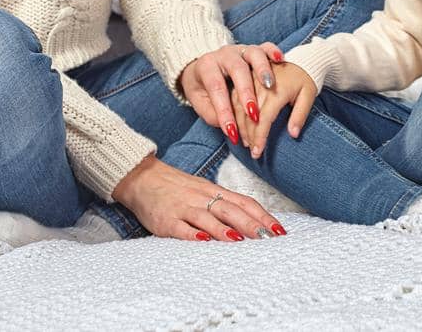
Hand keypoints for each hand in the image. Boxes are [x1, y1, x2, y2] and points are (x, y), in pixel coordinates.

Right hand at [112, 156, 286, 241]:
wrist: (142, 178)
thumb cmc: (176, 188)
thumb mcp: (203, 191)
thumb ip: (224, 204)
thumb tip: (252, 221)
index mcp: (213, 191)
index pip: (244, 202)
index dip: (263, 216)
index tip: (279, 230)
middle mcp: (202, 198)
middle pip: (231, 210)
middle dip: (252, 225)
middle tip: (269, 239)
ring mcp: (184, 208)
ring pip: (208, 218)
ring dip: (226, 230)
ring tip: (243, 241)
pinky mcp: (166, 220)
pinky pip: (181, 228)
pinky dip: (194, 235)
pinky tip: (204, 242)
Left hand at [179, 43, 285, 147]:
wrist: (202, 66)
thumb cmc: (202, 87)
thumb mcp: (199, 101)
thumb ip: (212, 114)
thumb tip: (231, 126)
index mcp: (207, 66)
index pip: (215, 88)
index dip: (224, 111)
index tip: (232, 131)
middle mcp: (225, 55)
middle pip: (237, 69)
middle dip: (246, 92)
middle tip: (253, 113)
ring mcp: (240, 50)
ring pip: (254, 54)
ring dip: (263, 70)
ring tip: (270, 86)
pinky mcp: (254, 50)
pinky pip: (266, 46)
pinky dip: (273, 52)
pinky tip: (280, 60)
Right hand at [240, 62, 317, 158]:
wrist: (299, 58)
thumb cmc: (304, 79)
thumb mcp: (309, 95)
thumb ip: (300, 115)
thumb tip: (293, 134)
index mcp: (277, 90)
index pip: (264, 118)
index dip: (259, 137)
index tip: (258, 152)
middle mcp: (261, 84)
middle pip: (249, 115)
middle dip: (249, 135)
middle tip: (251, 151)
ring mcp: (251, 79)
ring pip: (239, 106)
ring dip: (239, 126)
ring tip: (245, 142)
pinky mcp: (246, 77)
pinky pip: (234, 96)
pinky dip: (233, 112)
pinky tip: (237, 125)